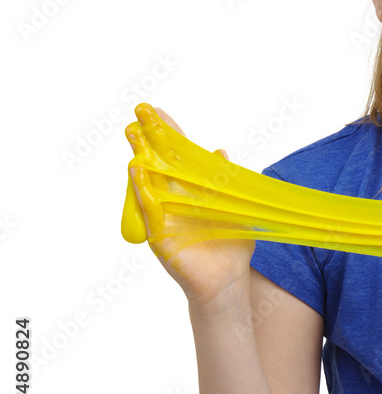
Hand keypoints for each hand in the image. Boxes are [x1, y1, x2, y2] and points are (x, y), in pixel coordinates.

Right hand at [126, 106, 255, 310]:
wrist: (229, 281)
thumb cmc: (231, 245)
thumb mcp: (234, 206)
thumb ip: (226, 180)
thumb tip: (219, 151)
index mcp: (190, 191)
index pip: (177, 157)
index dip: (168, 135)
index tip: (158, 112)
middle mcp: (173, 200)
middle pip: (158, 164)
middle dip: (148, 139)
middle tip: (139, 113)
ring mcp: (164, 217)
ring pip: (148, 183)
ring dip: (140, 158)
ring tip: (134, 135)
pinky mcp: (160, 236)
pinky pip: (150, 210)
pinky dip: (143, 191)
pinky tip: (137, 172)